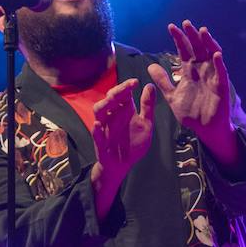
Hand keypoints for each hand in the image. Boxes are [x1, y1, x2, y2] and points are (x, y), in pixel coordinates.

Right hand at [89, 79, 154, 216]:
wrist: (123, 164)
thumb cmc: (133, 143)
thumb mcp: (146, 124)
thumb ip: (147, 106)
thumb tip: (150, 85)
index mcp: (123, 110)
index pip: (122, 94)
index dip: (127, 86)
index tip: (135, 82)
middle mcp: (112, 115)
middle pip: (110, 99)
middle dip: (117, 92)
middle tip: (125, 88)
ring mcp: (104, 128)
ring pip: (99, 112)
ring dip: (104, 105)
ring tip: (112, 99)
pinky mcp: (99, 142)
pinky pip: (95, 134)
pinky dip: (96, 129)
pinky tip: (98, 124)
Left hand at [147, 21, 239, 165]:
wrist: (204, 130)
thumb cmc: (191, 113)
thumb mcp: (172, 96)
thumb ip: (163, 81)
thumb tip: (150, 66)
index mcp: (189, 71)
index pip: (184, 51)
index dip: (178, 39)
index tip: (171, 27)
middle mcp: (202, 71)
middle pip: (197, 48)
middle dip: (192, 36)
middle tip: (186, 23)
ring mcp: (212, 77)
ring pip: (211, 56)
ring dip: (208, 43)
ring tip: (202, 31)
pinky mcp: (221, 87)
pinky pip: (221, 73)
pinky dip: (219, 63)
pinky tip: (216, 54)